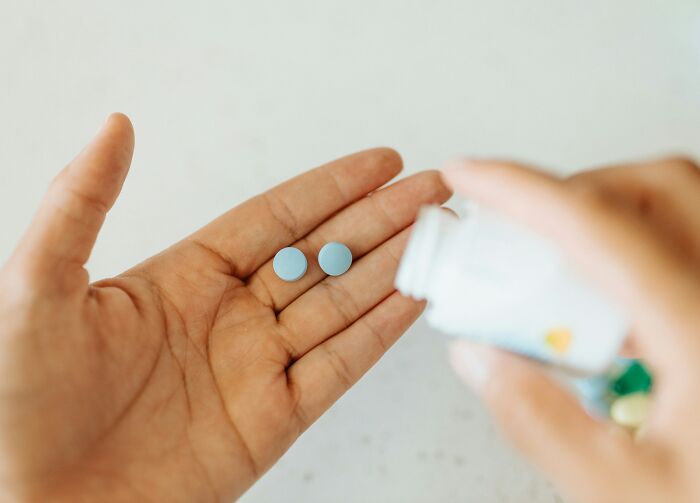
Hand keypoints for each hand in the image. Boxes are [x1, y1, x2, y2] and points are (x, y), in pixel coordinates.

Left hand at [0, 114, 449, 500]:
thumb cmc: (19, 402)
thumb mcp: (36, 286)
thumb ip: (81, 203)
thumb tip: (117, 128)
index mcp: (185, 278)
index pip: (276, 219)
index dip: (331, 189)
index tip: (380, 163)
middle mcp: (231, 317)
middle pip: (322, 256)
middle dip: (380, 220)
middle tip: (431, 190)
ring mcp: (256, 368)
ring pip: (340, 306)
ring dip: (392, 269)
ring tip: (437, 234)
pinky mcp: (272, 421)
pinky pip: (338, 367)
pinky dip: (379, 333)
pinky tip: (413, 297)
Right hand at [442, 158, 699, 502]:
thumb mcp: (625, 492)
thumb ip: (540, 423)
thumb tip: (480, 358)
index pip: (597, 226)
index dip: (520, 189)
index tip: (469, 178)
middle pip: (653, 187)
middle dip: (569, 191)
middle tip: (516, 226)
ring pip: (680, 203)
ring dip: (607, 213)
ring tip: (560, 262)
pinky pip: (691, 243)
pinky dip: (640, 244)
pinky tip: (615, 301)